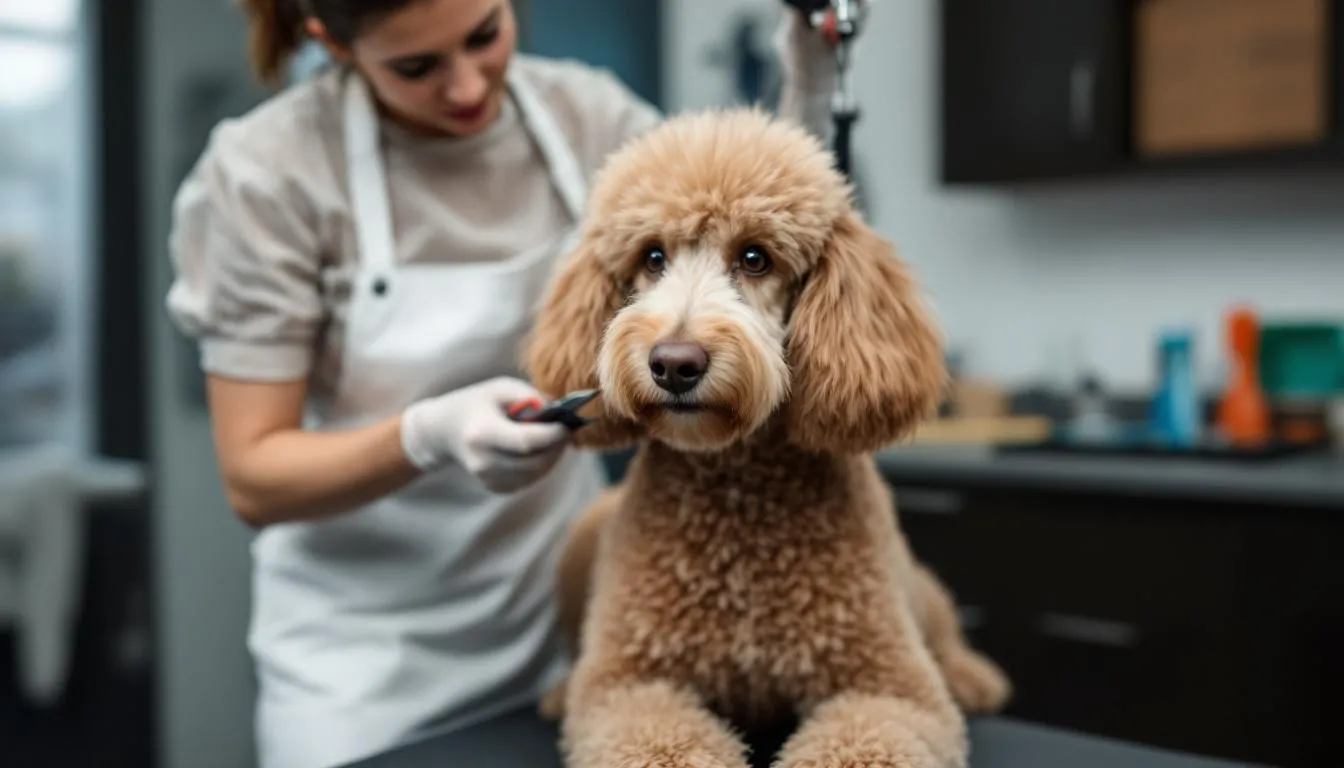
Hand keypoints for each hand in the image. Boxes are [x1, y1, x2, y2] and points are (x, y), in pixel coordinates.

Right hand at [400, 377, 571, 493]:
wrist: (444, 430)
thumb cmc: (476, 403)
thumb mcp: (500, 388)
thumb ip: (530, 397)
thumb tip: (559, 412)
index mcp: (482, 433)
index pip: (526, 441)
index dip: (553, 435)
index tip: (567, 424)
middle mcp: (483, 461)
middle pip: (534, 463)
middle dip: (557, 447)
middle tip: (566, 431)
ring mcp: (487, 478)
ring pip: (535, 474)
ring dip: (551, 458)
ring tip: (554, 438)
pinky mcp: (494, 487)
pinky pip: (528, 480)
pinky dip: (540, 466)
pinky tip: (537, 450)